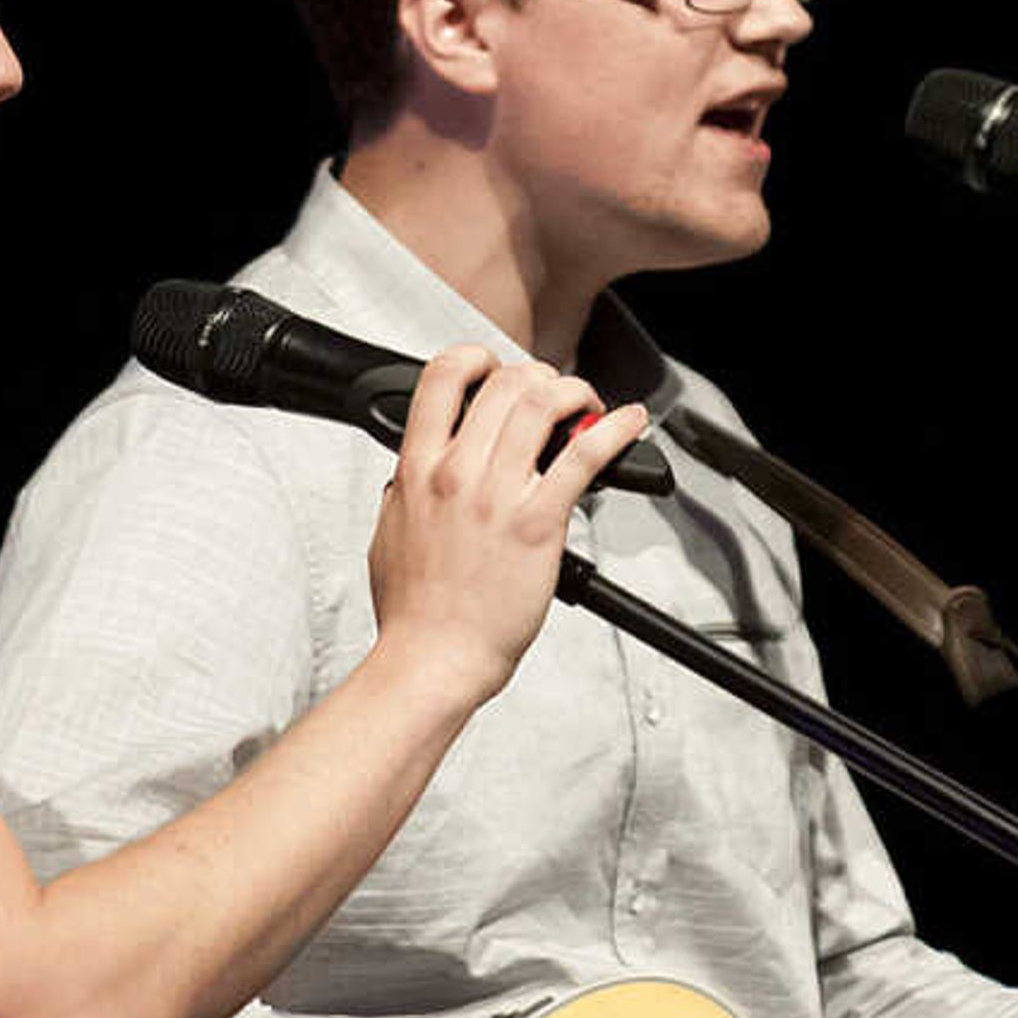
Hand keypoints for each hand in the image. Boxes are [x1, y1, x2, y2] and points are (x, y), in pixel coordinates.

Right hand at [363, 346, 646, 702]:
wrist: (433, 659)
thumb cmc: (414, 613)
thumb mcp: (387, 535)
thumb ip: (402, 494)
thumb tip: (411, 472)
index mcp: (417, 470)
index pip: (442, 378)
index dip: (475, 358)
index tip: (493, 367)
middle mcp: (457, 473)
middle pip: (504, 383)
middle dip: (536, 376)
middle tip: (551, 392)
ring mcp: (498, 496)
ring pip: (543, 405)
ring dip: (574, 392)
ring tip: (586, 403)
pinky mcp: (538, 522)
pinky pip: (584, 456)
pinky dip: (615, 430)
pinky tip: (630, 423)